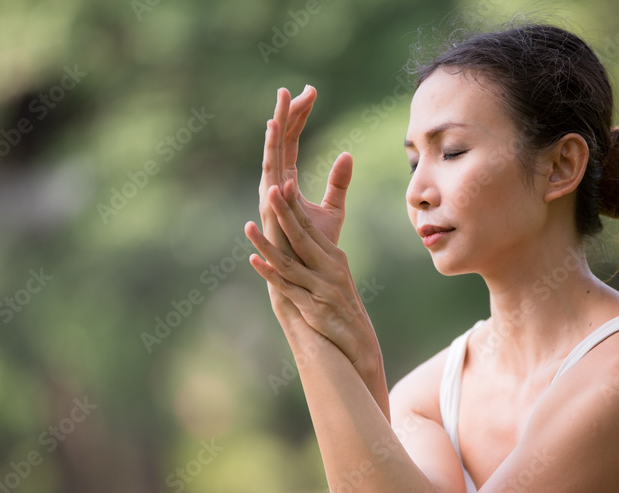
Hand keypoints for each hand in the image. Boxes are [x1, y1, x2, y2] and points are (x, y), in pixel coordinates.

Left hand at [246, 179, 375, 367]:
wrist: (356, 340)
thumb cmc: (342, 306)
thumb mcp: (335, 277)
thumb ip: (319, 256)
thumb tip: (302, 235)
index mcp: (334, 258)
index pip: (311, 227)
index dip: (296, 206)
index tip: (281, 184)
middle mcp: (330, 268)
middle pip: (302, 236)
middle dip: (285, 212)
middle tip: (270, 190)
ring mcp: (321, 287)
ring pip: (290, 260)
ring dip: (267, 243)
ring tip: (248, 226)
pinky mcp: (312, 306)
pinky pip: (287, 286)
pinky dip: (269, 273)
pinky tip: (254, 261)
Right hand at [259, 86, 351, 249]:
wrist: (306, 277)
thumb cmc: (316, 247)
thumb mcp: (333, 210)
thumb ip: (338, 183)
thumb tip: (347, 155)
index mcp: (287, 183)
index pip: (291, 141)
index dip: (299, 117)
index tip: (309, 92)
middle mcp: (274, 188)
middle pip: (278, 144)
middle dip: (283, 117)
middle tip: (288, 89)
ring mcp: (271, 201)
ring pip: (271, 161)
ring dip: (272, 137)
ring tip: (275, 113)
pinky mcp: (273, 217)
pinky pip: (271, 189)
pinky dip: (273, 169)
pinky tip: (275, 151)